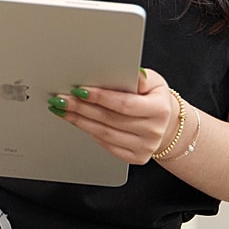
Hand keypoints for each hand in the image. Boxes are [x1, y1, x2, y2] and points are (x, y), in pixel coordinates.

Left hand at [49, 68, 179, 164]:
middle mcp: (153, 131)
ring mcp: (145, 147)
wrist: (166, 124)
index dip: (100, 97)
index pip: (124, 104)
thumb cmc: (154, 98)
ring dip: (79, 121)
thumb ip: (138, 77)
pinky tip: (77, 122)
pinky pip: (107, 145)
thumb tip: (124, 70)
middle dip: (81, 108)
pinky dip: (89, 132)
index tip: (79, 90)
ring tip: (63, 109)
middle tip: (61, 99)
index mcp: (160, 109)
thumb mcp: (153, 81)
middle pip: (110, 119)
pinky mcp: (135, 158)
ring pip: (104, 134)